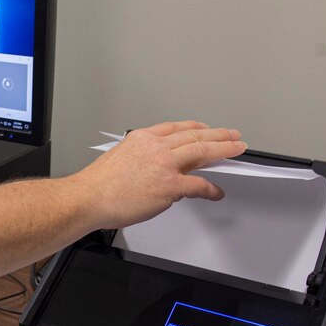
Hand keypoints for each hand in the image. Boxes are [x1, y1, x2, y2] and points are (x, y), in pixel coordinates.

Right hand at [74, 120, 246, 230]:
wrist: (88, 198)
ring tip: (237, 149)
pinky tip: (216, 192)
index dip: (195, 128)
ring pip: (202, 151)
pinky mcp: (170, 185)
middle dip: (218, 134)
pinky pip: (199, 185)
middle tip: (233, 135)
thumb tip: (153, 170)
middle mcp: (155, 147)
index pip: (175, 128)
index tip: (204, 128)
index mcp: (142, 138)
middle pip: (194, 136)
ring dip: (224, 149)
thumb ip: (140, 159)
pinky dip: (210, 189)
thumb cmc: (97, 185)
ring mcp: (165, 165)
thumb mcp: (119, 159)